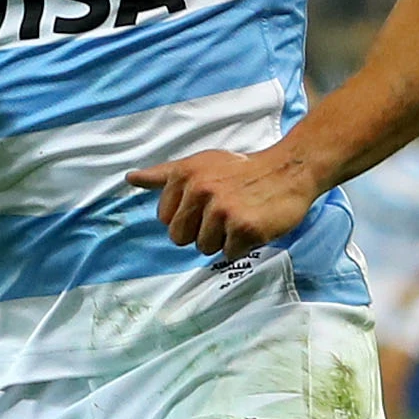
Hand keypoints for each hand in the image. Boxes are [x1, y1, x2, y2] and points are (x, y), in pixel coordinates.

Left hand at [124, 142, 324, 259]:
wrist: (288, 170)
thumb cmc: (240, 171)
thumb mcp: (200, 164)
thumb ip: (164, 175)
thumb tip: (130, 178)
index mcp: (185, 175)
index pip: (165, 219)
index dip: (186, 217)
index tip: (206, 203)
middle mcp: (201, 190)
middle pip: (180, 238)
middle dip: (200, 231)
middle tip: (223, 213)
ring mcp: (222, 210)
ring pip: (204, 248)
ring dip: (223, 239)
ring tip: (240, 216)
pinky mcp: (244, 227)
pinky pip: (229, 254)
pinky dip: (242, 245)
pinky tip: (253, 224)